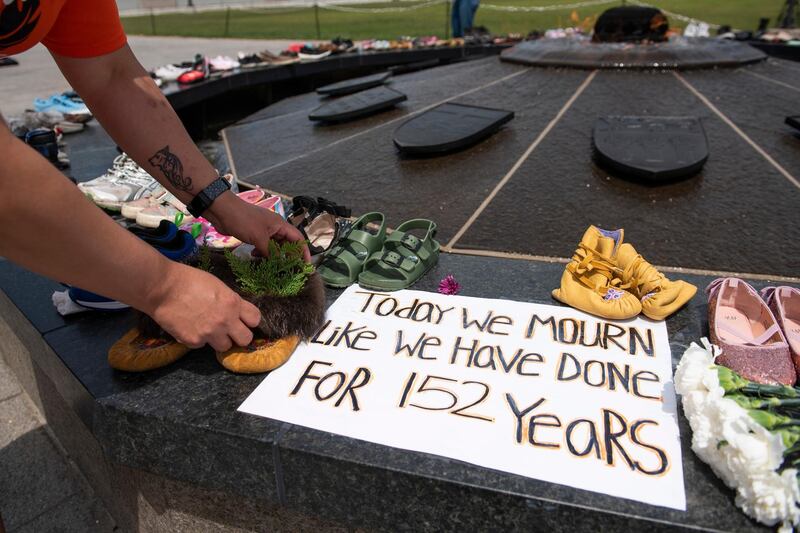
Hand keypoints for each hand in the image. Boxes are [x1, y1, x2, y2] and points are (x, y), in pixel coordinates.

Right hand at [146, 262, 261, 351]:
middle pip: (246, 339)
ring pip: (225, 346)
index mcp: (233, 303)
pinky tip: (190, 327)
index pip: (255, 320)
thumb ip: (230, 301)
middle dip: (239, 335)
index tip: (243, 320)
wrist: (162, 288)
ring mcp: (210, 333)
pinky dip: (198, 339)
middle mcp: (225, 320)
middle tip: (229, 330)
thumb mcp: (218, 286)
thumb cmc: (189, 280)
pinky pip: (203, 345)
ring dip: (219, 340)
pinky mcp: (194, 341)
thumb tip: (236, 312)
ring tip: (207, 329)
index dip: (249, 320)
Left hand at [205, 192, 310, 261]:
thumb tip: (278, 264)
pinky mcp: (254, 233)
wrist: (222, 210)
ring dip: (273, 255)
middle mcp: (275, 227)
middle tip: (288, 269)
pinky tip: (255, 256)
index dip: (303, 251)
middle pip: (287, 243)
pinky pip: (263, 245)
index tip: (306, 264)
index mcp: (280, 224)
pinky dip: (261, 252)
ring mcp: (264, 230)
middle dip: (288, 256)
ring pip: (274, 245)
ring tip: (270, 265)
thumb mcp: (259, 238)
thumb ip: (270, 252)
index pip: (298, 238)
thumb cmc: (243, 220)